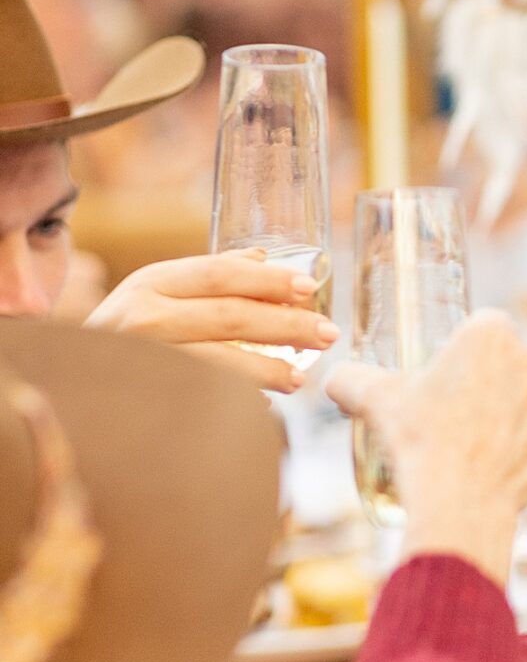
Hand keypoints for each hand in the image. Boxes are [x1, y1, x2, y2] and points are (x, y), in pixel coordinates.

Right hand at [88, 251, 338, 394]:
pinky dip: (237, 398)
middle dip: (285, 324)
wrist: (64, 379)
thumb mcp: (155, 293)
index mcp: (151, 282)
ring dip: (267, 368)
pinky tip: (263, 403)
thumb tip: (262, 258)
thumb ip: (207, 276)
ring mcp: (142, 358)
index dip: (269, 279)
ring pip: (218, 361)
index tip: (309, 288)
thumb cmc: (122, 334)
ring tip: (300, 376)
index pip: (220, 273)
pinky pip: (201, 396)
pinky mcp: (144, 395)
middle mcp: (143, 315)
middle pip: (229, 315)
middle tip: (326, 334)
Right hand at [328, 311, 526, 585]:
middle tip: (453, 413)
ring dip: (507, 420)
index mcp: (491, 335)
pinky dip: (524, 457)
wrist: (455, 503)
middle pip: (509, 365)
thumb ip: (350, 378)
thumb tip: (334, 379)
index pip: (482, 327)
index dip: (463, 351)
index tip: (446, 375)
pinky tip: (494, 470)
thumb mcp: (373, 400)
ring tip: (470, 446)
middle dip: (487, 384)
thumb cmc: (417, 440)